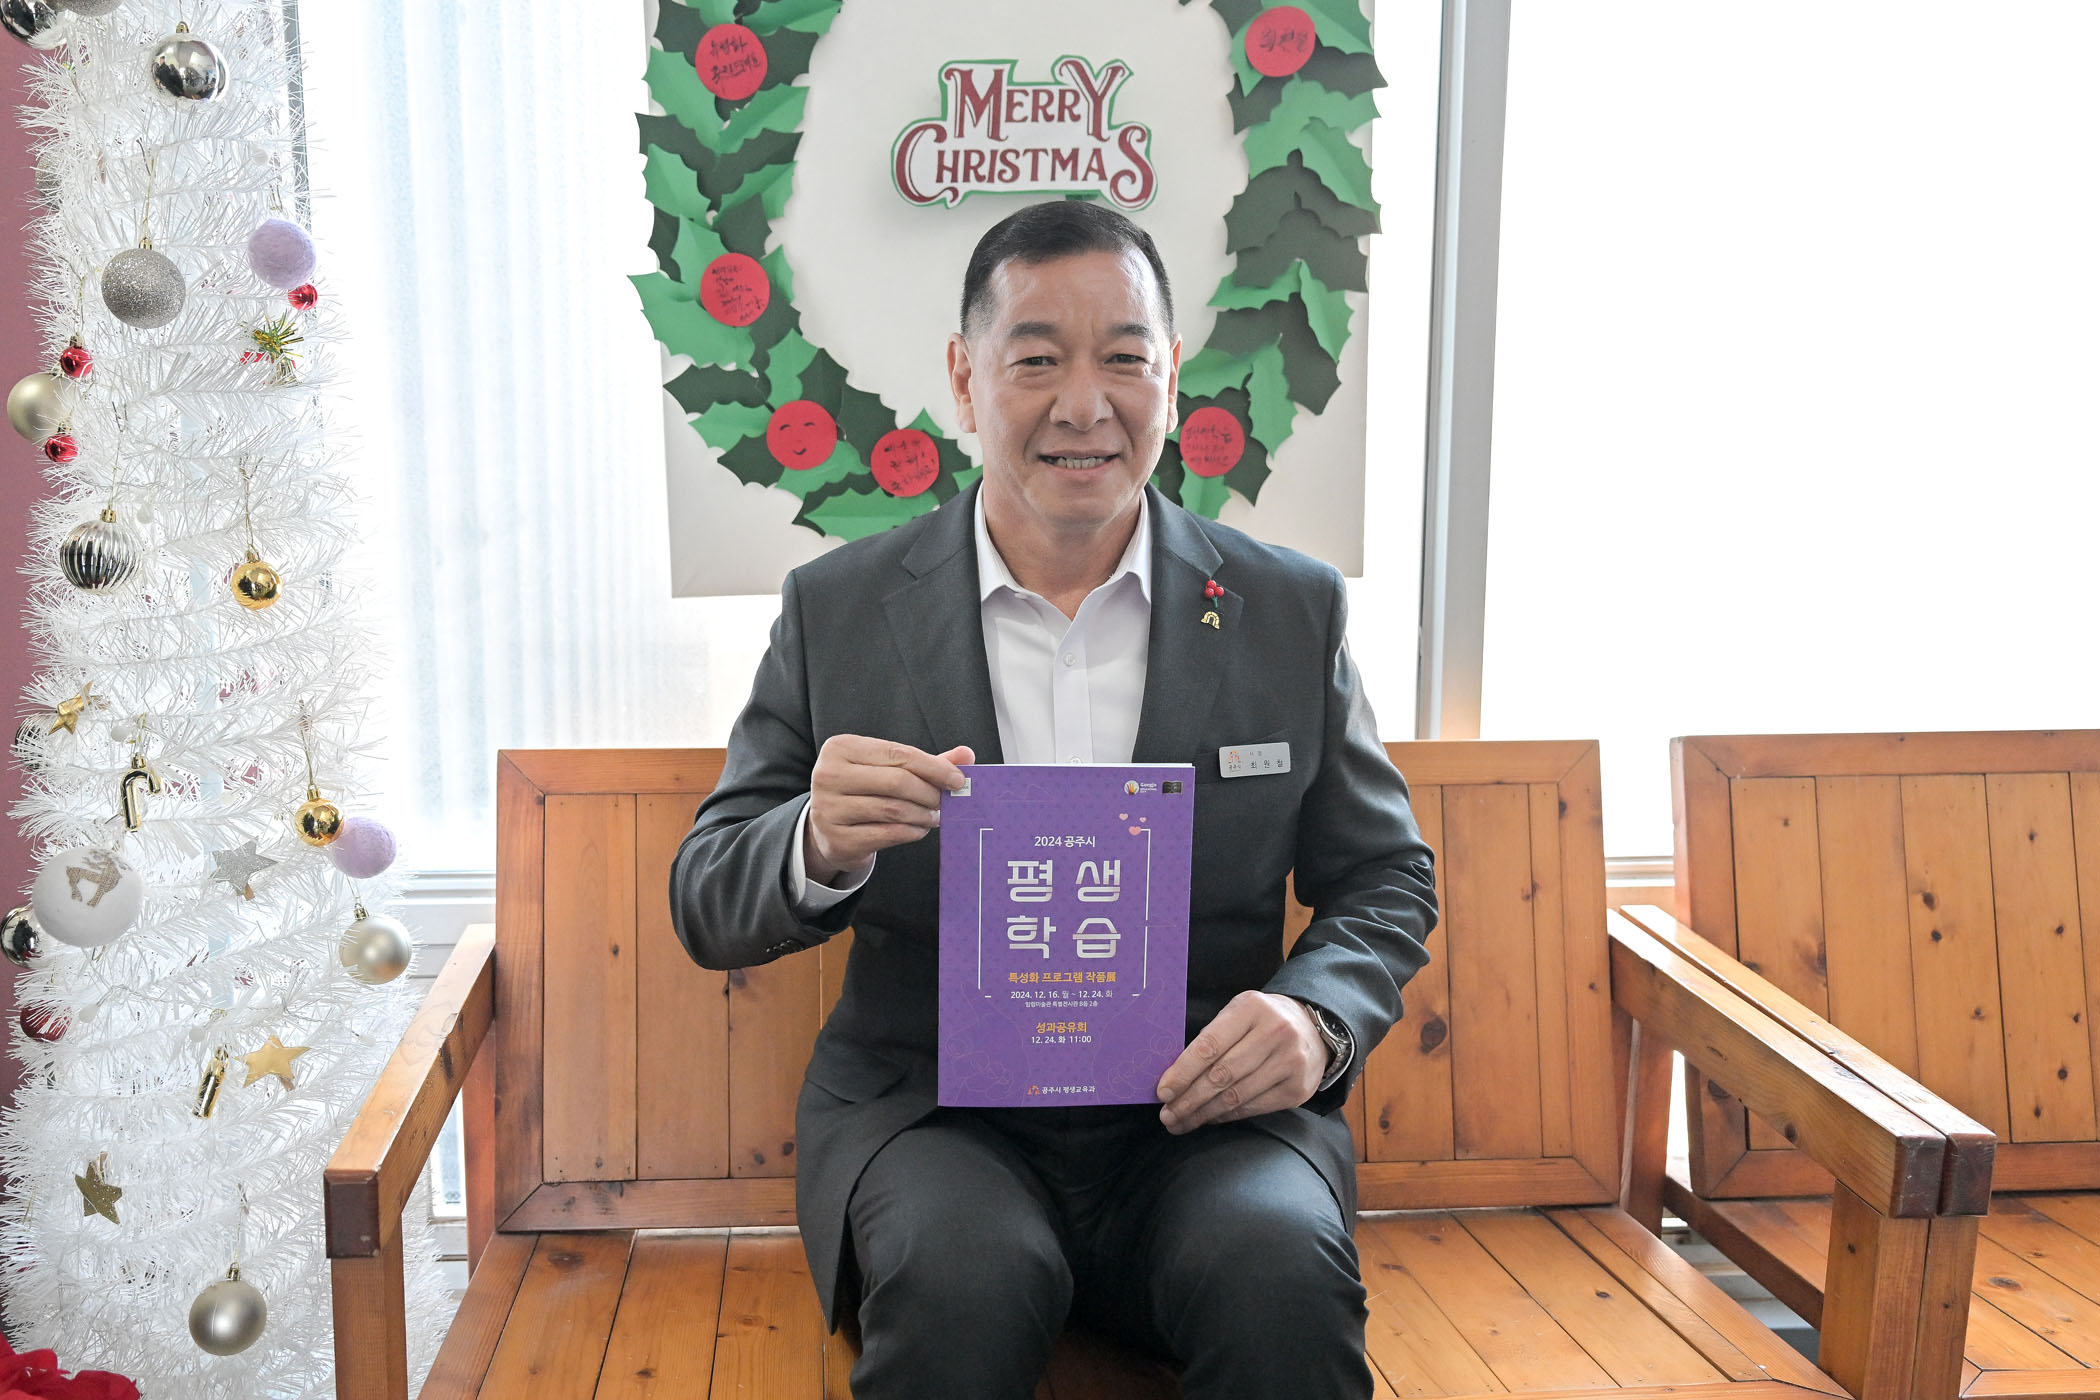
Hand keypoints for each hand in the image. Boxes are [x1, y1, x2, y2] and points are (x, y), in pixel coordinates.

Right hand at [805, 736, 973, 883]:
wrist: (829, 830)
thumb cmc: (864, 791)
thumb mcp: (888, 769)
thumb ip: (926, 761)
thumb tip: (967, 754)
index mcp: (840, 748)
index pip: (898, 753)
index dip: (934, 767)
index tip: (958, 779)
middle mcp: (828, 775)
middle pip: (897, 781)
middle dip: (929, 792)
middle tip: (944, 801)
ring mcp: (828, 809)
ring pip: (893, 809)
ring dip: (923, 814)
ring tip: (933, 815)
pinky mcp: (838, 839)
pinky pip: (888, 834)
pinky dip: (911, 831)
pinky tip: (918, 828)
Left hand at [1155, 990, 1328, 1133]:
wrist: (1314, 1027)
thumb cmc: (1262, 1022)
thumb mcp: (1238, 1013)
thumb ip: (1211, 1037)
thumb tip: (1174, 1075)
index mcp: (1251, 1008)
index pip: (1209, 1045)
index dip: (1183, 1072)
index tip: (1163, 1091)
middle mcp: (1275, 1033)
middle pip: (1221, 1075)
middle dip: (1189, 1099)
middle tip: (1167, 1115)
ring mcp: (1290, 1062)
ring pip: (1236, 1096)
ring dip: (1203, 1113)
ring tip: (1181, 1122)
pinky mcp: (1298, 1089)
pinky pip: (1253, 1108)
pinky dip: (1226, 1116)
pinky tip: (1209, 1118)